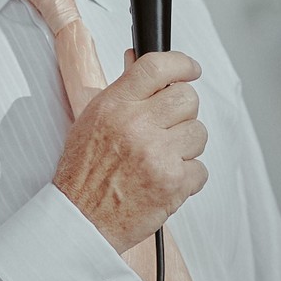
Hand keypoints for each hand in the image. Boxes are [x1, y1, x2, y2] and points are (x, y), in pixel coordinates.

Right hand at [53, 50, 207, 255]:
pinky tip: (164, 181)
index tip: (191, 69)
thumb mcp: (92, 120)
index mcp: (114, 105)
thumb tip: (136, 60)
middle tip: (168, 127)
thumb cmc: (83, 173)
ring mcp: (157, 154)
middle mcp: (136, 125)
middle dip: (182, 112)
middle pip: (187, 98)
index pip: (156, 67)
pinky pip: (200, 169)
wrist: (80, 220)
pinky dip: (187, 177)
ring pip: (199, 133)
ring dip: (185, 147)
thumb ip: (121, 92)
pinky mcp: (173, 183)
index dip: (181, 63)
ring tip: (160, 159)